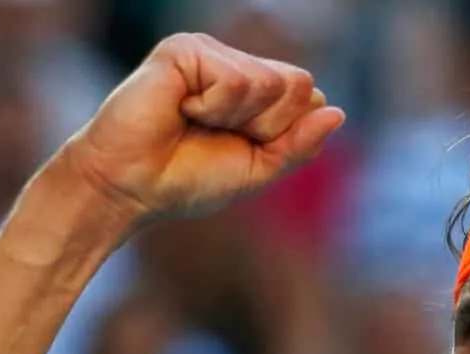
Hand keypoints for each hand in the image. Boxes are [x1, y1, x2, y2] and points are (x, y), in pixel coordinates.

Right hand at [60, 32, 344, 223]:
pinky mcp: (186, 48)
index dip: (283, 133)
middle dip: (267, 124)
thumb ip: (298, 144)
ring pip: (270, 81)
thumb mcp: (258, 170)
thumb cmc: (185, 180)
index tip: (241, 147)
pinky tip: (180, 109)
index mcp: (256, 90)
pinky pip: (235, 80)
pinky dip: (212, 108)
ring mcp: (211, 52)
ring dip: (235, 118)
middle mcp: (236, 63)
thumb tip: (338, 112)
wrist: (131, 188)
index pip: (308, 95)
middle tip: (217, 134)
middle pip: (297, 84)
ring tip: (194, 122)